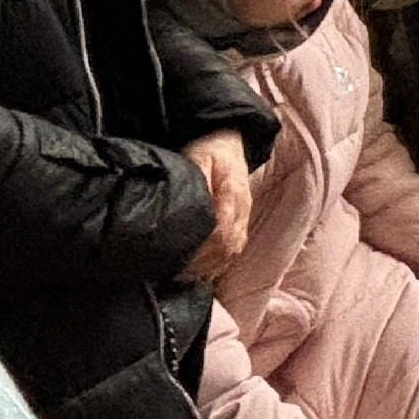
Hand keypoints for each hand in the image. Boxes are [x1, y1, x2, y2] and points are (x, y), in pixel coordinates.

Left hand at [179, 130, 252, 281]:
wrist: (229, 143)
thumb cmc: (209, 150)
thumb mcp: (199, 158)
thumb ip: (197, 181)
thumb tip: (194, 208)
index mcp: (233, 192)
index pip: (221, 228)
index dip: (200, 247)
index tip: (177, 257)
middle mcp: (243, 209)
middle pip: (228, 245)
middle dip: (201, 262)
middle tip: (174, 272)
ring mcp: (244, 218)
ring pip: (232, 250)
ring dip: (209, 266)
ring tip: (183, 275)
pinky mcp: (241, 224)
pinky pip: (234, 250)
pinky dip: (218, 264)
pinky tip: (199, 271)